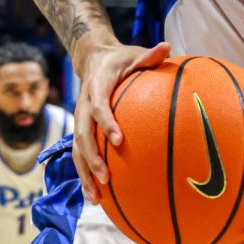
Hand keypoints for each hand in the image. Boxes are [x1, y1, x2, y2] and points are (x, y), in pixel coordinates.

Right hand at [72, 40, 170, 202]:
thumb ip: (149, 55)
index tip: (119, 140)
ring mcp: (79, 119)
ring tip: (96, 198)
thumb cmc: (121, 59)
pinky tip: (98, 195)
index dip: (106, 123)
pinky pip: (80, 154)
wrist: (93, 60)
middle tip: (106, 176)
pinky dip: (85, 174)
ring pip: (76, 150)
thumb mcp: (134, 54)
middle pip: (82, 134)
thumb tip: (167, 46)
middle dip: (91, 157)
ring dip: (84, 173)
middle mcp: (83, 105)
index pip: (98, 106)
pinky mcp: (81, 129)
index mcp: (97, 86)